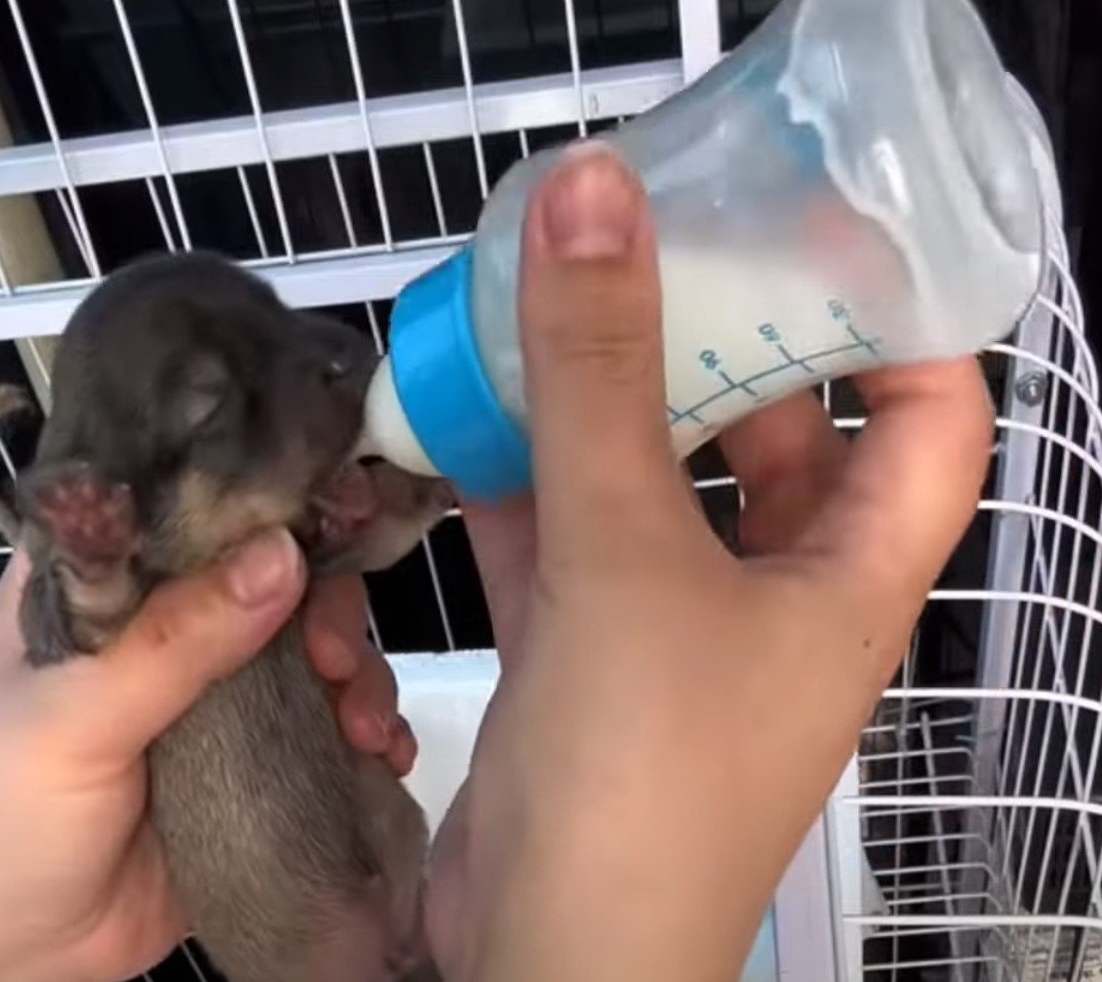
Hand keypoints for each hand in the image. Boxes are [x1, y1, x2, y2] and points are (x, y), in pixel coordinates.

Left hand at [0, 528, 413, 981]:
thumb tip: (286, 553)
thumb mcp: (72, 719)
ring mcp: (219, 687)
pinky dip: (368, 728)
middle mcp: (169, 620)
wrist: (14, 960)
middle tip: (335, 664)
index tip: (331, 525)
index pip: (194, 510)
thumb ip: (175, 640)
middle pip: (277, 575)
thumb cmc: (4, 817)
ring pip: (317, 644)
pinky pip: (330, 718)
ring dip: (359, 676)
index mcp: (105, 583)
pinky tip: (383, 756)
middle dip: (329, 612)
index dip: (266, 508)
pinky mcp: (258, 751)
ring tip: (366, 732)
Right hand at [423, 148, 992, 979]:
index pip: (932, 412)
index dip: (894, 311)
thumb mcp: (628, 554)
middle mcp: (781, 593)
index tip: (811, 227)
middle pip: (780, 431)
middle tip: (646, 246)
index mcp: (854, 569)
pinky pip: (567, 540)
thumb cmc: (640, 774)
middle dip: (714, 339)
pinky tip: (464, 417)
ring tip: (542, 308)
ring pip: (655, 483)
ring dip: (600, 407)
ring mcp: (680, 625)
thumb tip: (593, 199)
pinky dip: (521, 482)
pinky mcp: (591, 655)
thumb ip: (600, 375)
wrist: (545, 952)